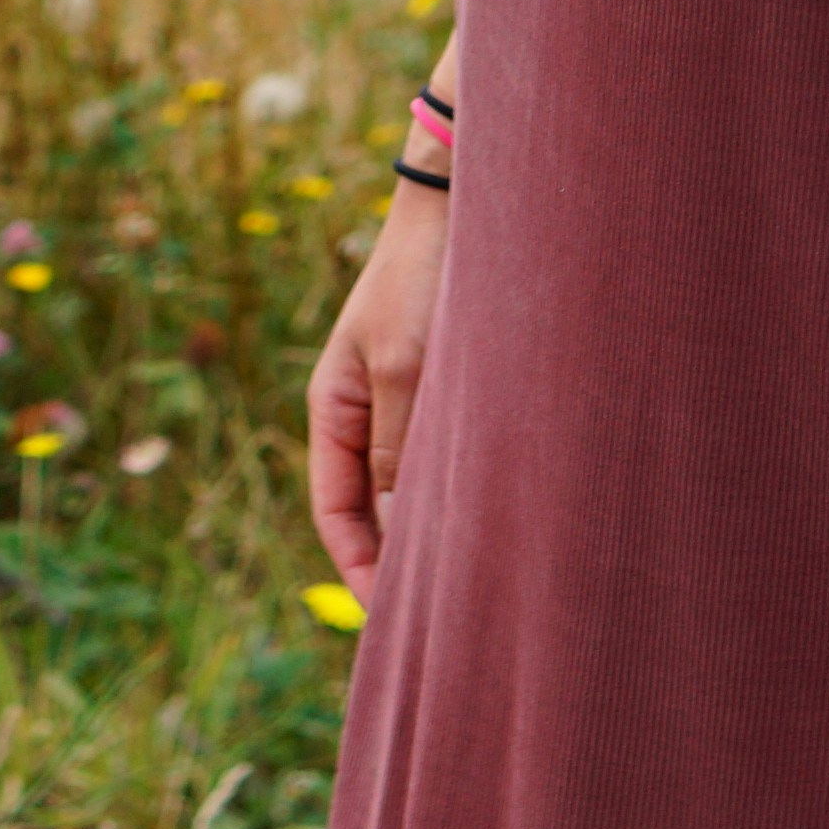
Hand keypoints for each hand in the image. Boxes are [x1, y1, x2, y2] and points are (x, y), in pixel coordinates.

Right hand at [304, 188, 450, 583]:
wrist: (463, 207)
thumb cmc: (424, 280)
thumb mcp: (405, 367)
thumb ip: (398, 448)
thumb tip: (397, 531)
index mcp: (333, 405)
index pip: (333, 510)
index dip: (357, 568)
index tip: (389, 621)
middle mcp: (365, 411)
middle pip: (371, 507)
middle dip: (396, 562)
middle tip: (437, 619)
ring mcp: (406, 400)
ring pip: (412, 487)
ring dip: (433, 529)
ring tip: (472, 581)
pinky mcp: (446, 390)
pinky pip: (444, 459)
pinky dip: (459, 493)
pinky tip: (495, 519)